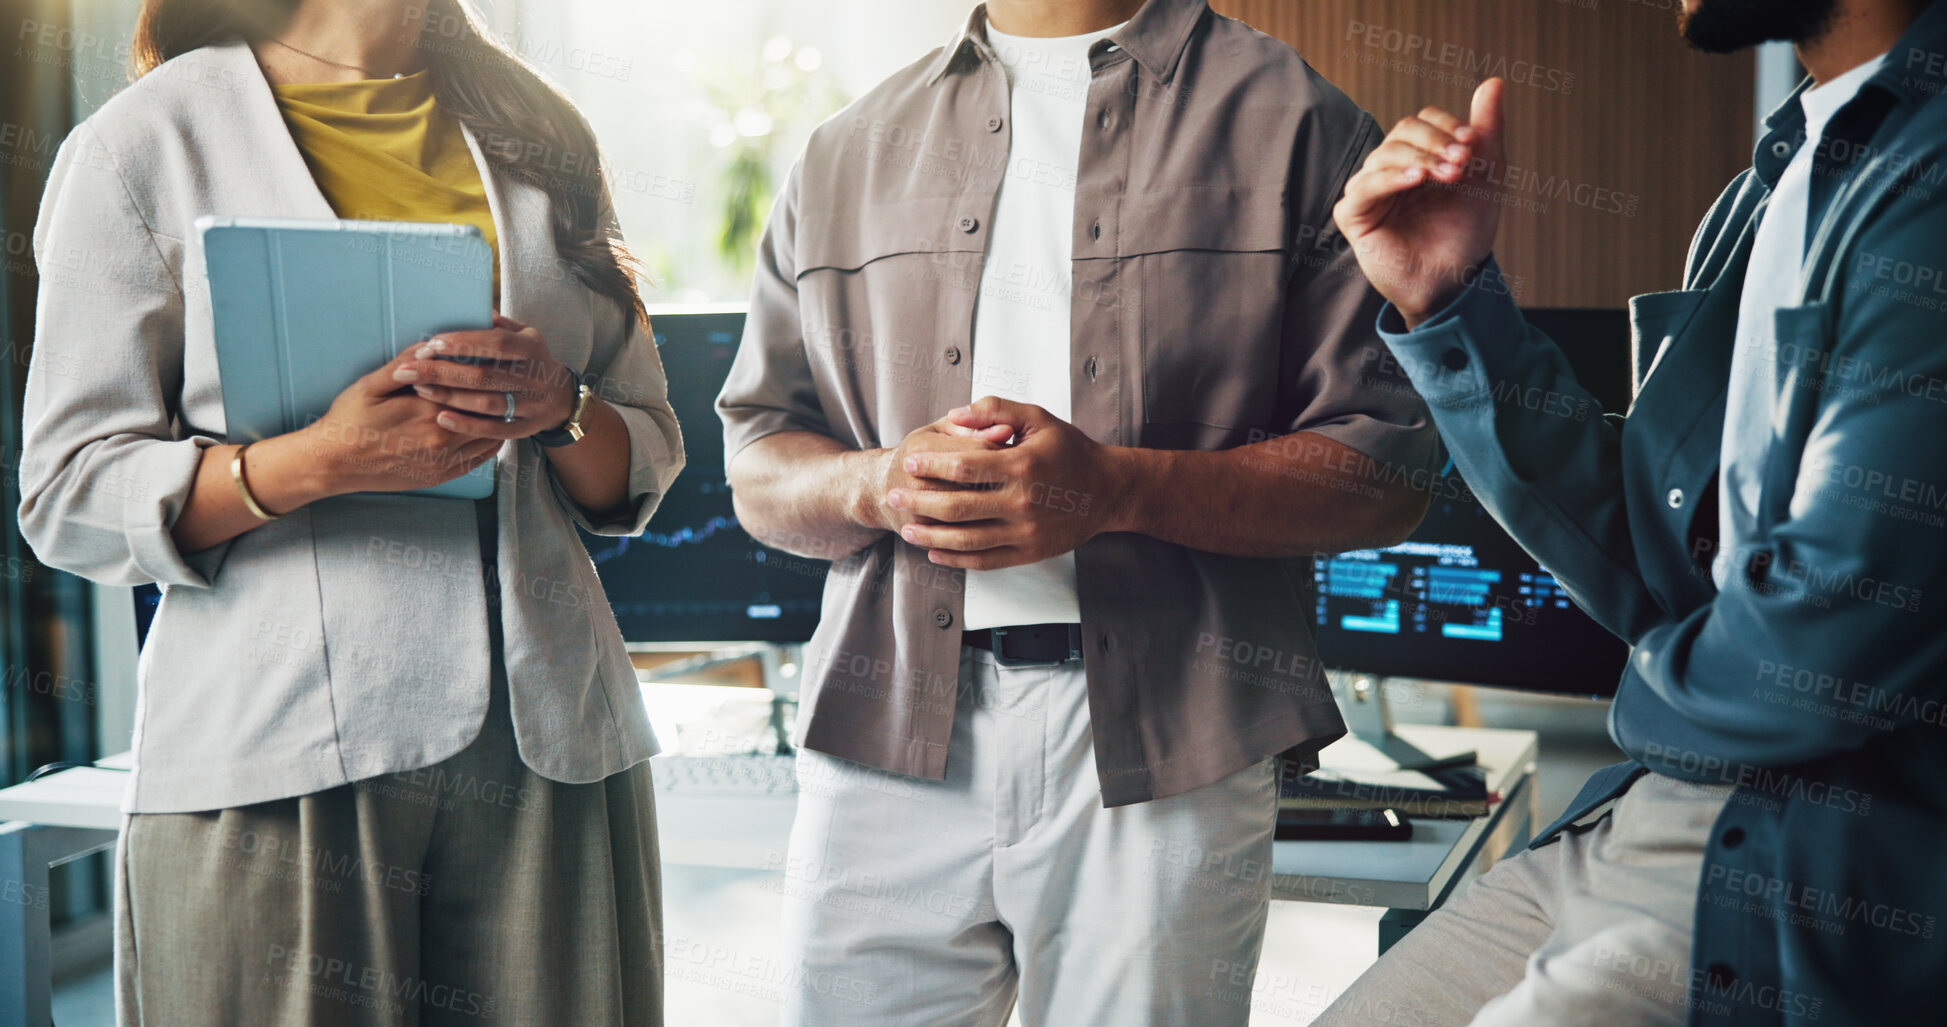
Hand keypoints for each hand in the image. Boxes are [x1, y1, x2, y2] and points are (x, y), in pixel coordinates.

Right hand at [295, 344, 502, 494]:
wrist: (334, 463)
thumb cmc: (348, 420)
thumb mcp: (370, 385)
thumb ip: (404, 364)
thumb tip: (430, 346)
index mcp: (427, 409)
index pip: (470, 386)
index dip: (482, 372)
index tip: (491, 360)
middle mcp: (442, 437)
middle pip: (485, 411)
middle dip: (495, 394)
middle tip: (506, 379)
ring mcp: (444, 460)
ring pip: (489, 435)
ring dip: (498, 419)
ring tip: (502, 402)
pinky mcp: (441, 476)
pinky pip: (480, 459)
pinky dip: (491, 443)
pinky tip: (491, 429)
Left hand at [392, 314, 578, 439]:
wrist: (561, 397)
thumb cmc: (531, 359)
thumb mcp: (525, 334)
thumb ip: (498, 325)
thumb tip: (469, 309)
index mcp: (532, 348)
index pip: (496, 344)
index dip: (463, 344)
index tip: (431, 345)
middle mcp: (534, 377)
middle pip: (483, 375)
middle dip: (442, 372)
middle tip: (407, 370)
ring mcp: (531, 405)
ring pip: (486, 402)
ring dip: (449, 396)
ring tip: (418, 389)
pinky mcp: (525, 429)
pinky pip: (494, 430)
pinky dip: (467, 425)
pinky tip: (441, 418)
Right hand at [869, 415, 1014, 534]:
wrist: (880, 491)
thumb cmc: (919, 455)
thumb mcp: (939, 431)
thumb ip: (971, 426)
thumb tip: (1006, 431)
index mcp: (920, 447)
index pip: (977, 449)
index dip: (1005, 452)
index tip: (1021, 453)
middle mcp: (914, 480)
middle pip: (975, 484)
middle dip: (1005, 482)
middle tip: (1023, 480)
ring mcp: (917, 512)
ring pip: (970, 514)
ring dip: (997, 509)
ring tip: (1011, 499)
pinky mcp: (924, 535)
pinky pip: (961, 537)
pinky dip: (983, 531)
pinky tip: (996, 521)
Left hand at [892, 396, 1122, 569]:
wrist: (1108, 491)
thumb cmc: (1070, 451)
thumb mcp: (1038, 418)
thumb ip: (995, 410)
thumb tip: (954, 414)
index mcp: (1022, 465)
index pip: (964, 467)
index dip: (931, 465)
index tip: (909, 463)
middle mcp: (1023, 502)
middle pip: (957, 506)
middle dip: (919, 501)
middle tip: (895, 496)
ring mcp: (1026, 532)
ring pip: (966, 540)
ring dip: (930, 536)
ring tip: (907, 530)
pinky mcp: (1029, 553)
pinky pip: (985, 561)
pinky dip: (955, 559)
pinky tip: (935, 553)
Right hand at [1333, 78, 1507, 327]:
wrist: (1454, 281)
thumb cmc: (1464, 233)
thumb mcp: (1486, 176)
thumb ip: (1488, 130)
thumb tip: (1494, 81)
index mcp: (1418, 156)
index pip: (1422, 121)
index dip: (1447, 126)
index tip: (1472, 145)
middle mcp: (1390, 169)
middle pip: (1403, 131)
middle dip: (1436, 141)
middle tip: (1462, 163)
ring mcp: (1370, 191)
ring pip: (1385, 154)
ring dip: (1420, 158)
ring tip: (1447, 175)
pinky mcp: (1354, 216)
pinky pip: (1364, 187)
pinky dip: (1390, 178)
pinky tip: (1416, 181)